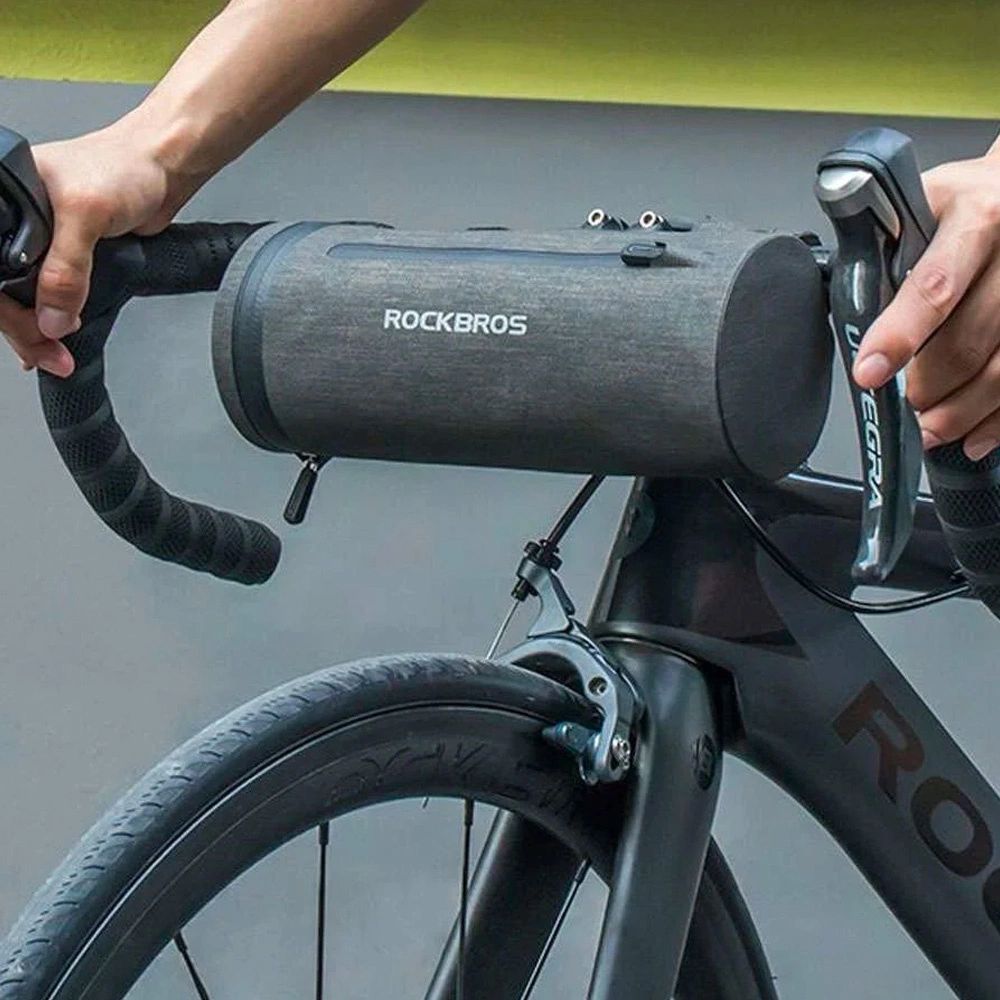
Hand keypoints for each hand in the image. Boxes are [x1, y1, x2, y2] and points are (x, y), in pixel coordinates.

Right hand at [0, 119, 180, 376]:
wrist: (163, 167)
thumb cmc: (123, 168)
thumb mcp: (87, 214)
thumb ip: (67, 268)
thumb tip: (52, 319)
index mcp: (1, 198)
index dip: (7, 308)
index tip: (36, 336)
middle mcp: (15, 219)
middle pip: (4, 287)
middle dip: (25, 327)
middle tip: (50, 356)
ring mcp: (41, 239)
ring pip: (25, 294)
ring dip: (39, 328)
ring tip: (56, 356)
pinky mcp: (69, 253)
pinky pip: (51, 292)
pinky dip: (53, 317)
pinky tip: (53, 337)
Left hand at [851, 143, 999, 460]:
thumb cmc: (960, 205)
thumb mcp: (918, 206)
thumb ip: (886, 254)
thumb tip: (848, 314)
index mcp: (975, 213)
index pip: (934, 287)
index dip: (898, 336)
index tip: (868, 373)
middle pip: (969, 341)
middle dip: (926, 386)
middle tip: (904, 405)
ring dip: (961, 411)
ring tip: (932, 428)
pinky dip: (997, 417)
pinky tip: (974, 435)